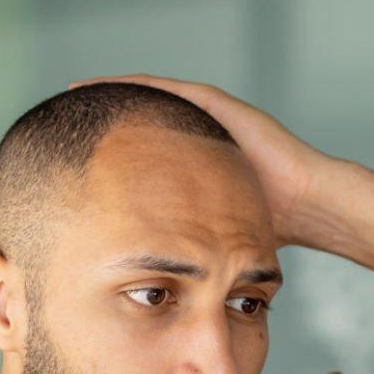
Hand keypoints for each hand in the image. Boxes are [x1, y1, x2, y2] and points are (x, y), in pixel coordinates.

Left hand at [66, 73, 333, 245]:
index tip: (74, 161)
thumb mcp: (211, 238)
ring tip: (73, 93)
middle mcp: (195, 138)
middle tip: (64, 121)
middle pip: (139, 122)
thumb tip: (155, 288)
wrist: (309, 205)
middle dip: (104, 121)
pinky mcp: (213, 104)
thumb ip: (184, 247)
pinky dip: (130, 85)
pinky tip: (99, 86)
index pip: (140, 156)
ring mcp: (205, 117)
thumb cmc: (272, 229)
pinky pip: (162, 89)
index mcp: (193, 168)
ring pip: (147, 99)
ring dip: (109, 94)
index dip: (109, 156)